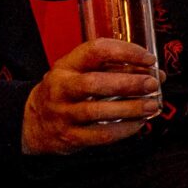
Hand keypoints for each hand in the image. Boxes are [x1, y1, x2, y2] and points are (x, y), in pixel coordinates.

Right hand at [22, 38, 161, 155]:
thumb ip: (114, 69)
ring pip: (96, 111)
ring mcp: (63, 113)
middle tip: (152, 83)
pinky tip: (138, 123)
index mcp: (67, 65)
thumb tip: (154, 72)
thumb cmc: (67, 92)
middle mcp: (61, 87)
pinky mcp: (69, 136)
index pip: (95, 50)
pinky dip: (123, 130)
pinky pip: (99, 135)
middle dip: (128, 83)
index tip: (149, 59)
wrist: (33, 121)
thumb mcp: (80, 72)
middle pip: (94, 83)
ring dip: (129, 108)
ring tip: (151, 105)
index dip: (125, 52)